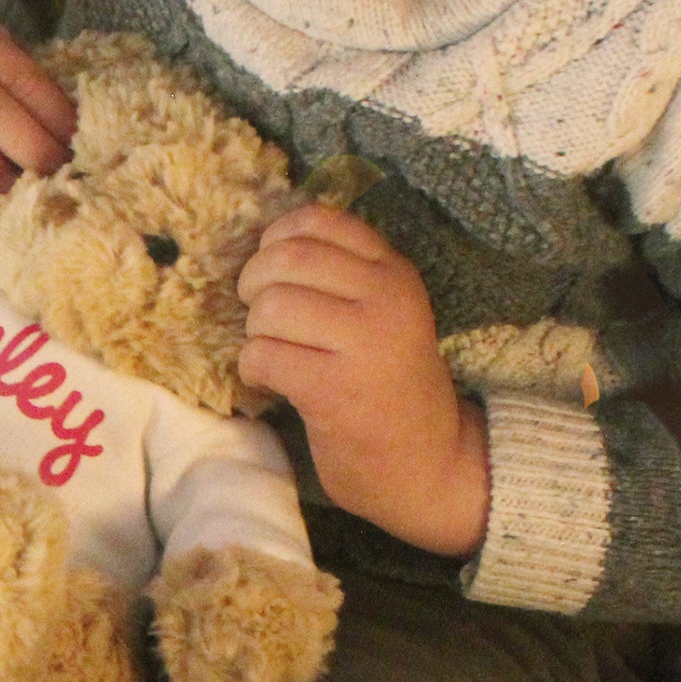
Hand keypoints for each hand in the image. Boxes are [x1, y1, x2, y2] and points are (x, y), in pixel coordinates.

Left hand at [237, 204, 490, 558]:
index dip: (275, 241)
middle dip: (254, 286)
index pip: (317, 220)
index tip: (273, 275)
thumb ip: (341, 275)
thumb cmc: (390, 386)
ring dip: (254, 334)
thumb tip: (264, 247)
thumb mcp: (382, 313)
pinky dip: (252, 370)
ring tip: (271, 355)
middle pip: (285, 259)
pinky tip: (271, 384)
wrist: (428, 461)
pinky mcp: (333, 388)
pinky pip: (262, 356)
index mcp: (394, 270)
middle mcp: (384, 296)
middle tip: (260, 319)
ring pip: (269, 307)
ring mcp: (362, 341)